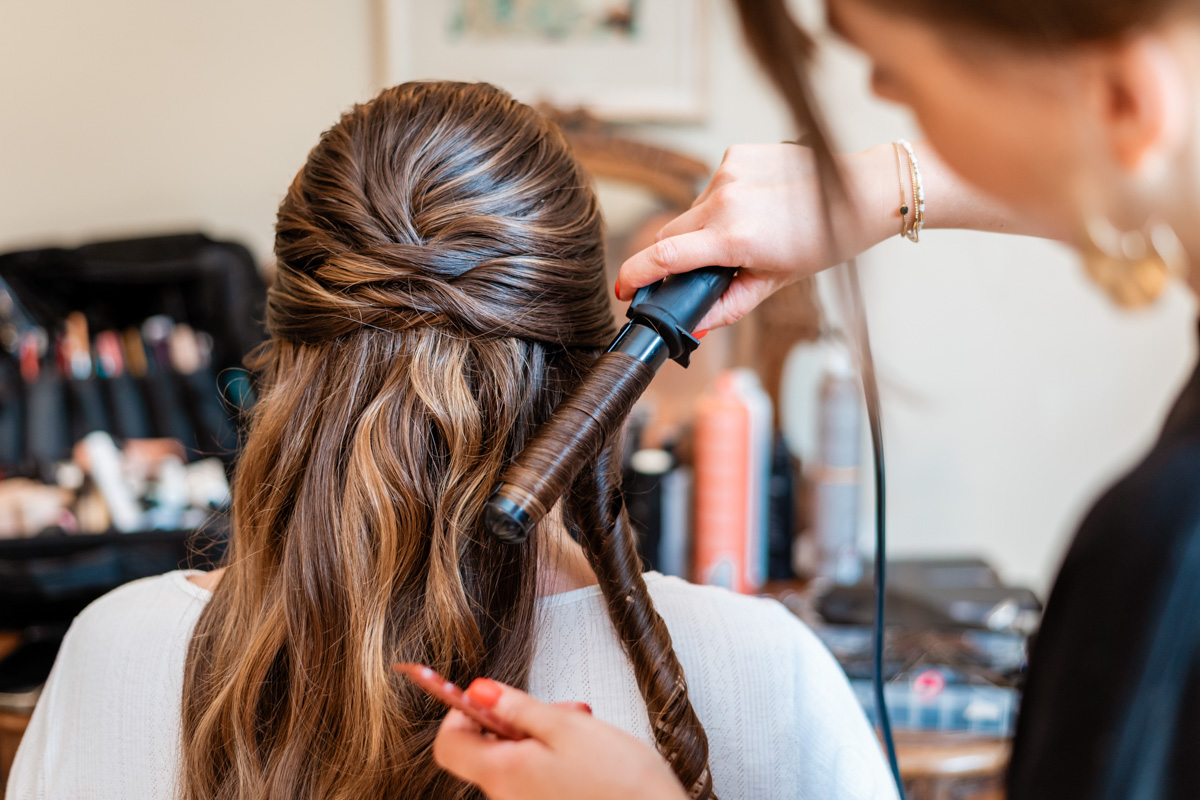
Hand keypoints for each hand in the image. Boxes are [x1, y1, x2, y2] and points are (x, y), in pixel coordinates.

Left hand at [433, 679, 687, 799]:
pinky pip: (533, 779)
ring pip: (513, 761)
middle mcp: (507, 798)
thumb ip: (517, 708)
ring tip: (577, 728)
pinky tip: (583, 752)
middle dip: (513, 720)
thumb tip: (478, 691)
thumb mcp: (566, 727)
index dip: (460, 712)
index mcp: (504, 774)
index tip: (484, 695)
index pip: (448, 744)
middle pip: (484, 750)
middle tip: (551, 709)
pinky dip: (550, 758)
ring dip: (538, 736)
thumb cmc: (621, 781)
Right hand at [617, 143, 897, 330]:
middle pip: (670, 234)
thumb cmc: (825, 240)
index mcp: (733, 238)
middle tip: (693, 275)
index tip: (624, 291)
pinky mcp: (736, 154)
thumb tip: (695, 328)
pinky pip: (712, 187)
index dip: (634, 276)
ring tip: (745, 235)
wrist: (860, 192)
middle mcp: (724, 201)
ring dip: (703, 229)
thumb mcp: (775, 283)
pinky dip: (722, 203)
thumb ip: (727, 306)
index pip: (662, 257)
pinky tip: (753, 207)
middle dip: (672, 258)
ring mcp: (729, 173)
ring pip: (692, 211)